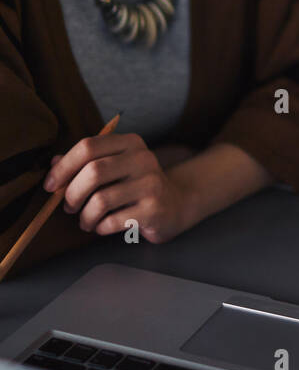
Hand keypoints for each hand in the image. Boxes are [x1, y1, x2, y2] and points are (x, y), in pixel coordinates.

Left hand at [44, 131, 188, 243]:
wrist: (175, 204)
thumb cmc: (136, 186)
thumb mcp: (114, 168)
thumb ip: (85, 163)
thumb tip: (54, 164)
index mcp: (130, 143)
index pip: (88, 147)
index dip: (63, 167)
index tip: (51, 185)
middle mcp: (143, 159)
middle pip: (93, 172)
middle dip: (72, 194)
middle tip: (69, 207)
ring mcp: (151, 184)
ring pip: (100, 200)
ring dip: (85, 216)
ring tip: (86, 221)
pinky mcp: (154, 209)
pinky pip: (112, 221)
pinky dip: (100, 227)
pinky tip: (102, 226)